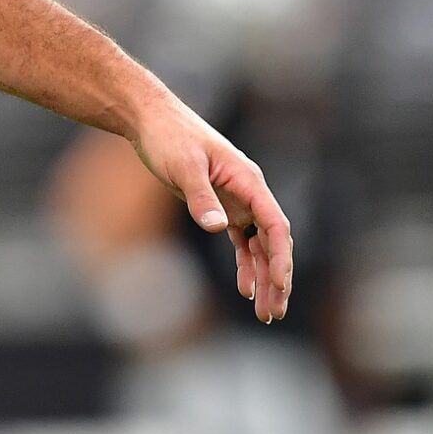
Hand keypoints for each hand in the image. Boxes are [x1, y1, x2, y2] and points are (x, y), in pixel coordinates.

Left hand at [131, 103, 294, 323]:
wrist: (151, 120)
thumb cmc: (169, 137)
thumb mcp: (183, 166)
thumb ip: (201, 197)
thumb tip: (218, 227)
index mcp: (248, 180)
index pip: (275, 225)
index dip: (281, 257)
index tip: (281, 285)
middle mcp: (248, 193)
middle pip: (272, 241)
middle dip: (277, 278)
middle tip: (275, 313)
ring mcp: (236, 201)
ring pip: (259, 246)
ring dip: (264, 277)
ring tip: (265, 313)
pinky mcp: (220, 207)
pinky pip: (241, 241)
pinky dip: (245, 265)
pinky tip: (246, 290)